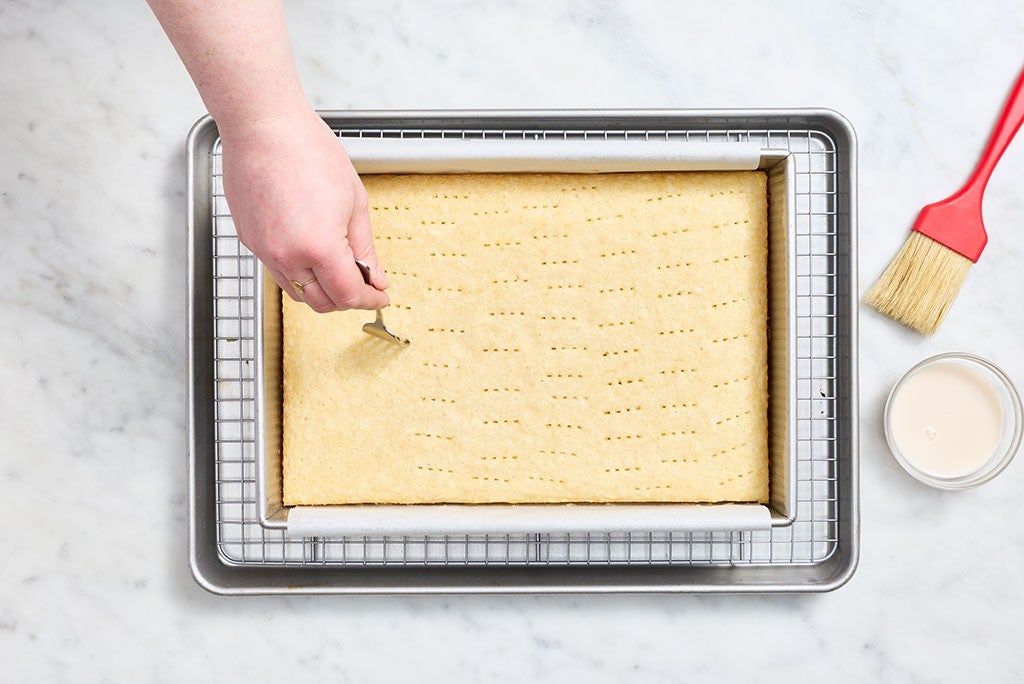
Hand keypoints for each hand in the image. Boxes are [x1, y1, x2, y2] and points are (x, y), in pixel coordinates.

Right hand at [219, 109, 389, 311]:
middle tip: (363, 283)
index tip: (380, 296)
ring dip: (321, 290)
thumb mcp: (354, 201)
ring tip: (338, 267)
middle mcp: (287, 256)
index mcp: (319, 247)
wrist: (263, 126)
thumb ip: (365, 248)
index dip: (370, 300)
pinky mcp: (250, 240)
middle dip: (346, 299)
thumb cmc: (308, 150)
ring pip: (297, 292)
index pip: (348, 296)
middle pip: (321, 303)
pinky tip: (312, 251)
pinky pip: (278, 270)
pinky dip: (299, 272)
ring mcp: (264, 250)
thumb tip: (374, 278)